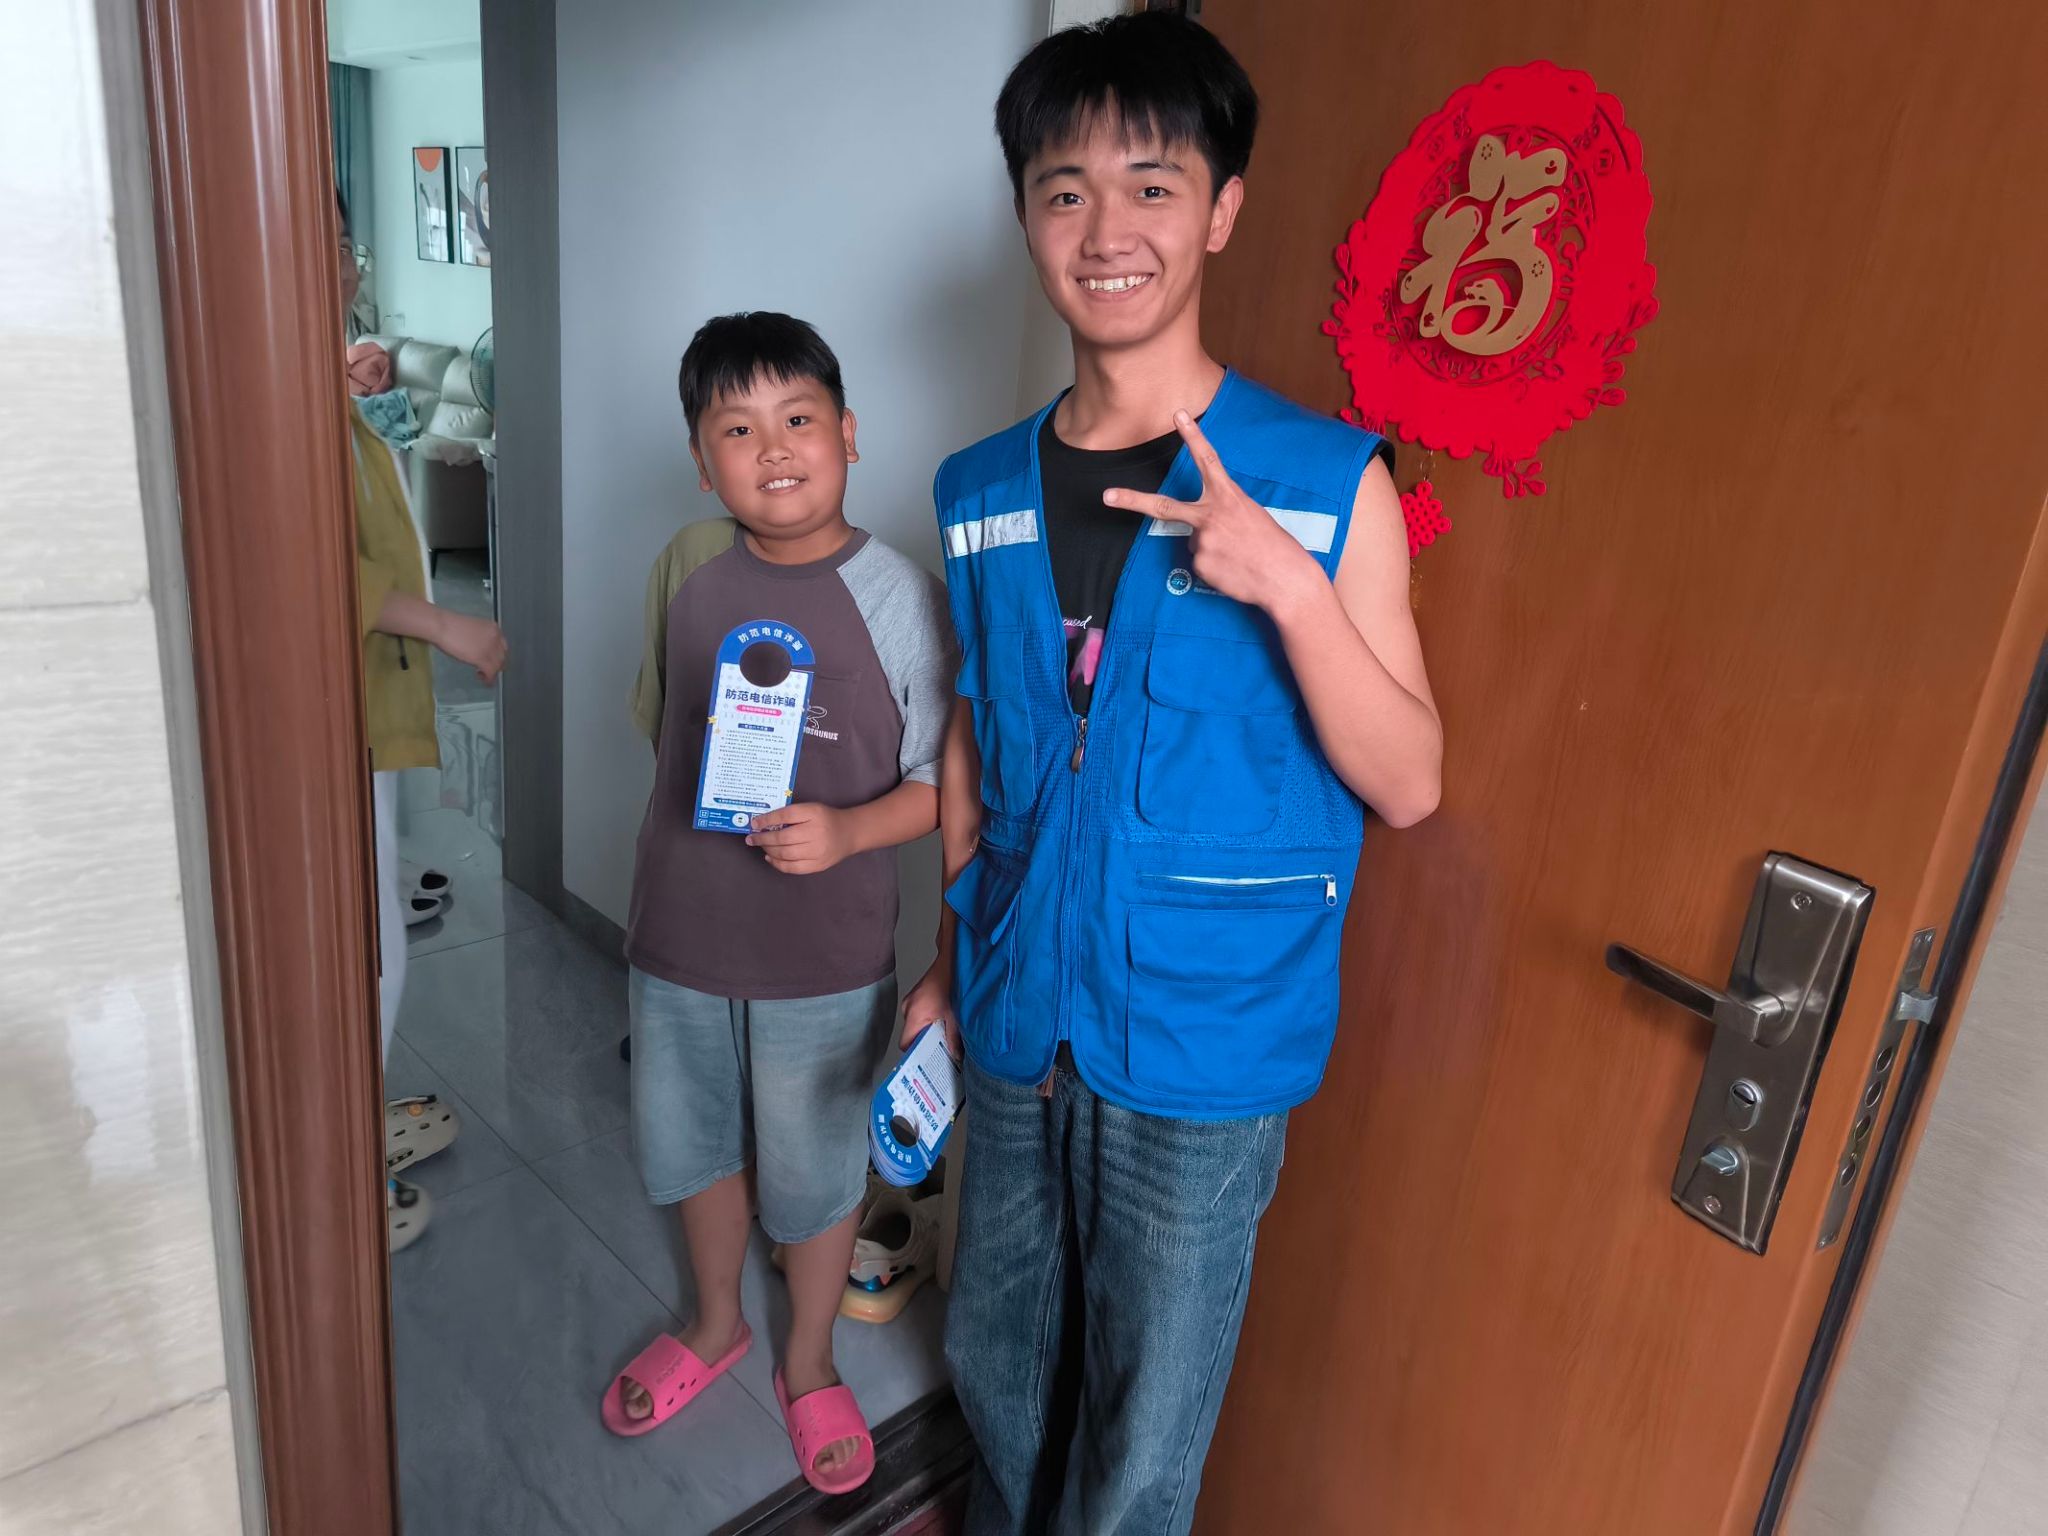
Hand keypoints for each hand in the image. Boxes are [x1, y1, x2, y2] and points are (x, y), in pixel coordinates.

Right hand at [435, 610, 507, 683]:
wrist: (441, 625)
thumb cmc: (449, 626)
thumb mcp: (473, 629)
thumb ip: (481, 638)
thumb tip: (480, 649)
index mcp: (493, 628)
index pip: (503, 646)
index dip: (498, 655)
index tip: (493, 660)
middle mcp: (495, 637)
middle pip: (503, 656)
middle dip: (496, 665)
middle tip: (489, 670)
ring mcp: (490, 648)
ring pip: (498, 666)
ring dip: (492, 673)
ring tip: (483, 675)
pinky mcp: (482, 658)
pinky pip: (491, 673)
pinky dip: (488, 679)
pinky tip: (484, 680)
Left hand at [745, 802, 856, 874]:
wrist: (850, 833)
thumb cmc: (825, 818)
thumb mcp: (810, 809)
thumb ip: (790, 815)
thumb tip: (763, 824)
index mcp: (814, 813)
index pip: (786, 816)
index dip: (767, 820)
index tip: (754, 823)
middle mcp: (816, 832)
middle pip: (783, 838)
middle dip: (763, 839)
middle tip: (751, 838)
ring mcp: (818, 851)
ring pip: (786, 854)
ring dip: (768, 850)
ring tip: (760, 846)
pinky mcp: (818, 865)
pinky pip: (792, 868)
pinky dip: (777, 863)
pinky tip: (770, 857)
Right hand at [900, 959, 959, 1057]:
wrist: (950, 960)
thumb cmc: (951, 981)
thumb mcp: (955, 1016)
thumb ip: (953, 1038)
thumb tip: (954, 1055)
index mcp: (915, 1014)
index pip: (905, 1043)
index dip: (916, 1053)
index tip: (926, 1060)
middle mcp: (909, 1008)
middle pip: (911, 1035)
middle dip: (925, 1043)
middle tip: (941, 1049)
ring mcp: (911, 1001)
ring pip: (915, 1025)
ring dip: (928, 1030)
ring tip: (944, 1031)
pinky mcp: (916, 996)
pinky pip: (918, 1014)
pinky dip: (928, 1019)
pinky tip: (942, 1018)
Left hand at [1102, 410, 1320, 612]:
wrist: (1286, 579)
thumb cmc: (1274, 547)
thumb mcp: (1252, 517)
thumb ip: (1223, 514)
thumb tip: (1200, 532)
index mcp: (1229, 497)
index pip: (1208, 460)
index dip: (1192, 436)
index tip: (1177, 415)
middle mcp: (1210, 516)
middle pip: (1163, 506)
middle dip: (1131, 500)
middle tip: (1107, 496)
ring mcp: (1202, 541)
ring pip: (1194, 542)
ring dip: (1212, 548)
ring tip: (1238, 556)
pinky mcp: (1200, 564)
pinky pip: (1200, 564)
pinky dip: (1215, 567)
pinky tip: (1234, 570)